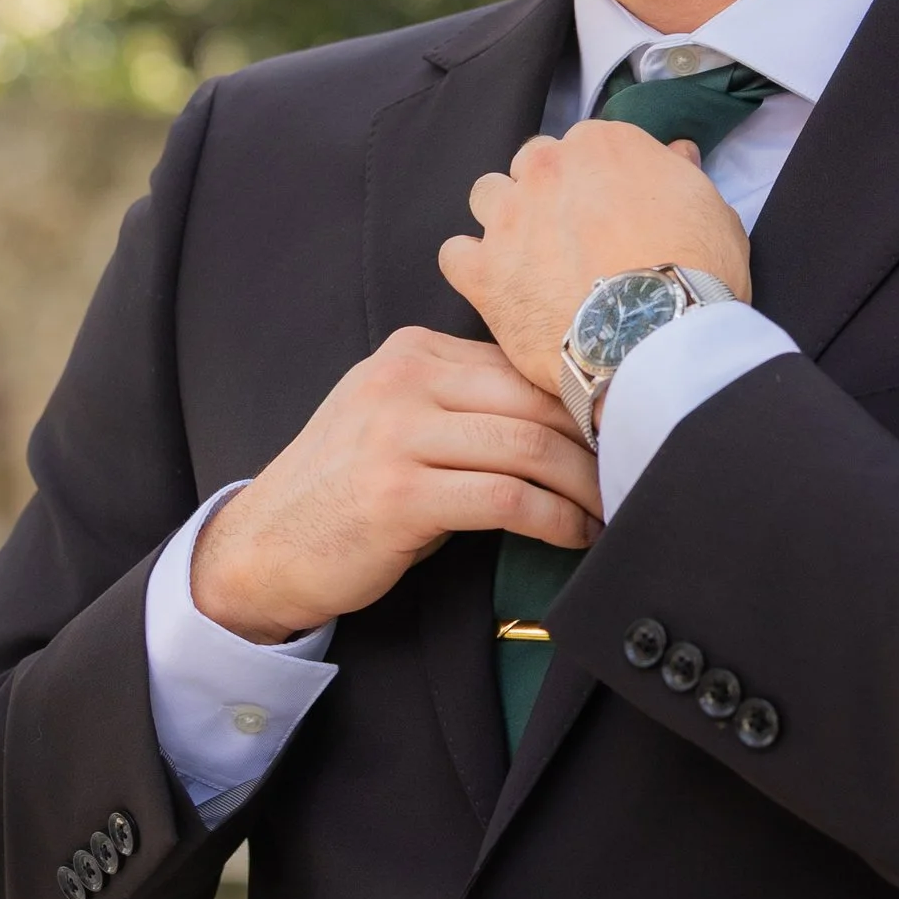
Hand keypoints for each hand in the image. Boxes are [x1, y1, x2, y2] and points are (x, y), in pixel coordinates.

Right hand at [189, 329, 601, 641]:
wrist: (264, 547)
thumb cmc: (346, 492)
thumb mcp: (399, 423)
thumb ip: (467, 405)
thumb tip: (569, 419)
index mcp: (412, 352)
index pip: (522, 365)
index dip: (584, 403)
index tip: (624, 435)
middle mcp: (404, 380)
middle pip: (535, 400)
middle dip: (597, 443)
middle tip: (634, 474)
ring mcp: (397, 433)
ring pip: (529, 446)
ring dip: (585, 486)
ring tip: (611, 510)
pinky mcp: (399, 493)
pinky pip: (506, 499)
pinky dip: (555, 520)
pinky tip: (575, 536)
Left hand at [436, 118, 752, 396]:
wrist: (656, 338)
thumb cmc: (694, 274)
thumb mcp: (713, 211)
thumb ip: (683, 175)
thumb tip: (678, 153)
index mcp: (602, 144)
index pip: (587, 144)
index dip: (599, 179)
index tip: (610, 208)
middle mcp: (548, 168)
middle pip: (533, 164)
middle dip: (548, 192)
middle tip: (573, 236)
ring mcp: (509, 218)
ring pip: (487, 196)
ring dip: (504, 219)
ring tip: (531, 257)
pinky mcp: (483, 272)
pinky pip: (455, 254)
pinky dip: (473, 268)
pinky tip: (499, 288)